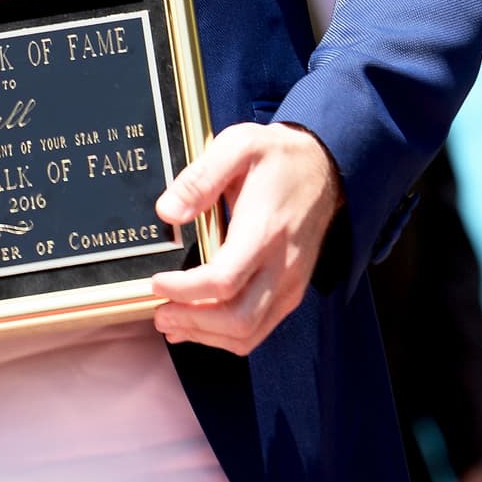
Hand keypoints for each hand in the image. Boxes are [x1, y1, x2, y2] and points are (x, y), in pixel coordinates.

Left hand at [150, 122, 342, 354]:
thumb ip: (201, 178)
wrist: (325, 167)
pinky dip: (226, 336)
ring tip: (171, 323)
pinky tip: (199, 326)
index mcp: (265, 231)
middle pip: (238, 319)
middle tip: (158, 313)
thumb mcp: (238, 145)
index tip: (156, 282)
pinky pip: (260, 329)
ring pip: (249, 333)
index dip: (185, 290)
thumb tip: (167, 211)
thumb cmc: (277, 156)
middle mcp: (282, 266)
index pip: (224, 280)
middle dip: (193, 322)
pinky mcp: (291, 291)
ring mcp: (290, 284)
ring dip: (206, 335)